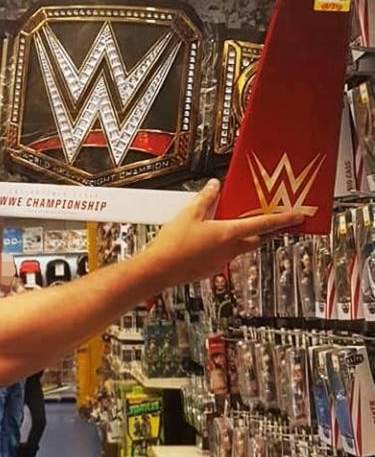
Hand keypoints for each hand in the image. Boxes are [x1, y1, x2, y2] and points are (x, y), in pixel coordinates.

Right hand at [147, 179, 304, 286]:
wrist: (158, 271)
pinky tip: (211, 240)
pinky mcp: (209, 268)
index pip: (263, 224)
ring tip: (237, 226)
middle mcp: (229, 249)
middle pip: (257, 239)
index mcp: (228, 234)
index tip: (299, 217)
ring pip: (240, 247)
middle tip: (277, 223)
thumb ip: (205, 198)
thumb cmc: (173, 245)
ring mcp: (220, 261)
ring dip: (244, 237)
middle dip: (268, 231)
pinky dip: (224, 246)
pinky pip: (223, 255)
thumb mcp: (189, 213)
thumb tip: (214, 186)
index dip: (283, 219)